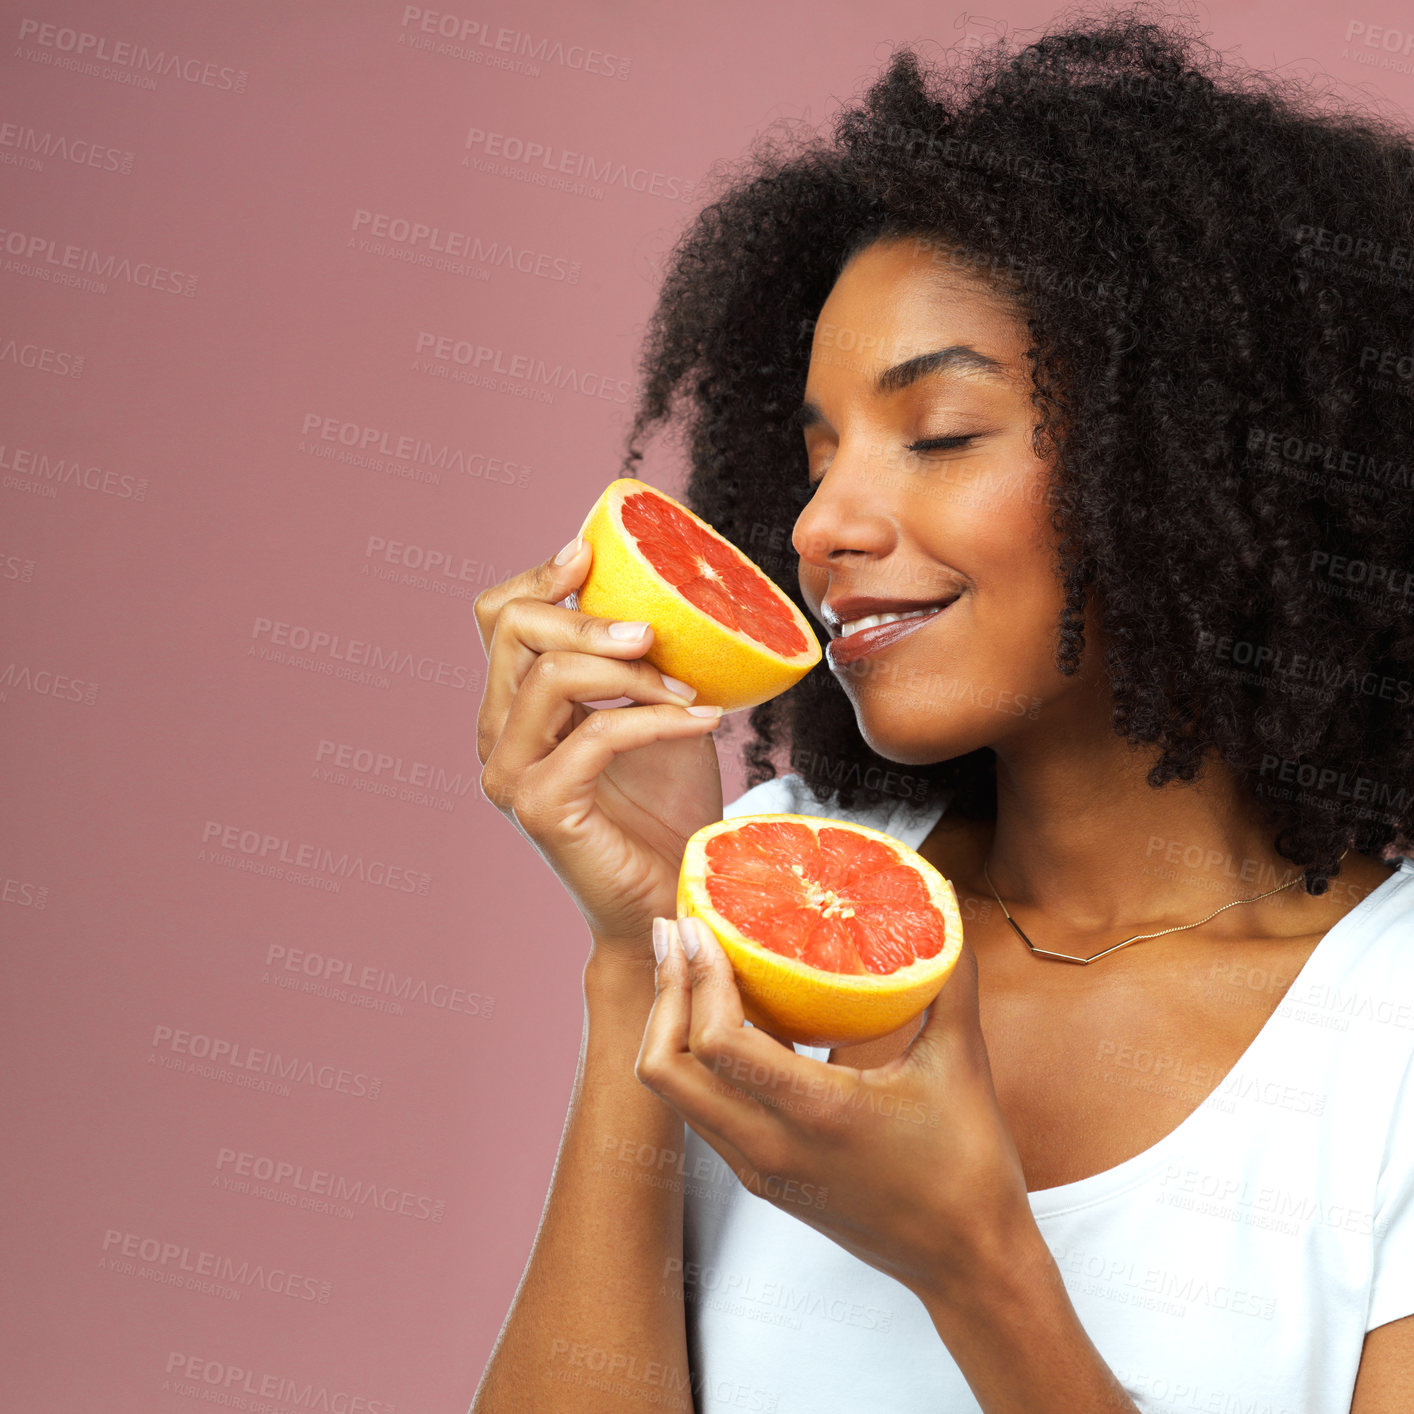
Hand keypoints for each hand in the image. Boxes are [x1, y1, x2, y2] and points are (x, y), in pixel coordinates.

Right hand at [474, 537, 725, 960]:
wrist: (675, 897)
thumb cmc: (667, 810)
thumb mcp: (654, 711)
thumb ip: (637, 661)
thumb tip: (668, 595)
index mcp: (514, 708)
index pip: (499, 617)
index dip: (540, 576)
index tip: (591, 554)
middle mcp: (498, 738)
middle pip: (514, 631)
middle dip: (589, 619)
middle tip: (655, 634)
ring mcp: (511, 776)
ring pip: (550, 677)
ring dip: (631, 672)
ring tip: (689, 689)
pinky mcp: (542, 807)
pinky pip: (596, 733)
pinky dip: (655, 719)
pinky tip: (702, 721)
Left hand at [635, 917, 1038, 1303]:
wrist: (967, 1263)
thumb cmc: (968, 1170)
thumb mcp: (962, 1064)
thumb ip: (949, 980)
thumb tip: (942, 905)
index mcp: (816, 1114)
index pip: (716, 1043)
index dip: (696, 978)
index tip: (700, 925)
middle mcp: (770, 1147)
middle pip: (665, 1070)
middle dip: (663, 993)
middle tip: (674, 931)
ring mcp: (759, 1167)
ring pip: (674, 1093)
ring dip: (670, 1024)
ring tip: (688, 963)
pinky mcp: (761, 1177)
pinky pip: (702, 1110)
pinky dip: (695, 1057)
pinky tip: (726, 1015)